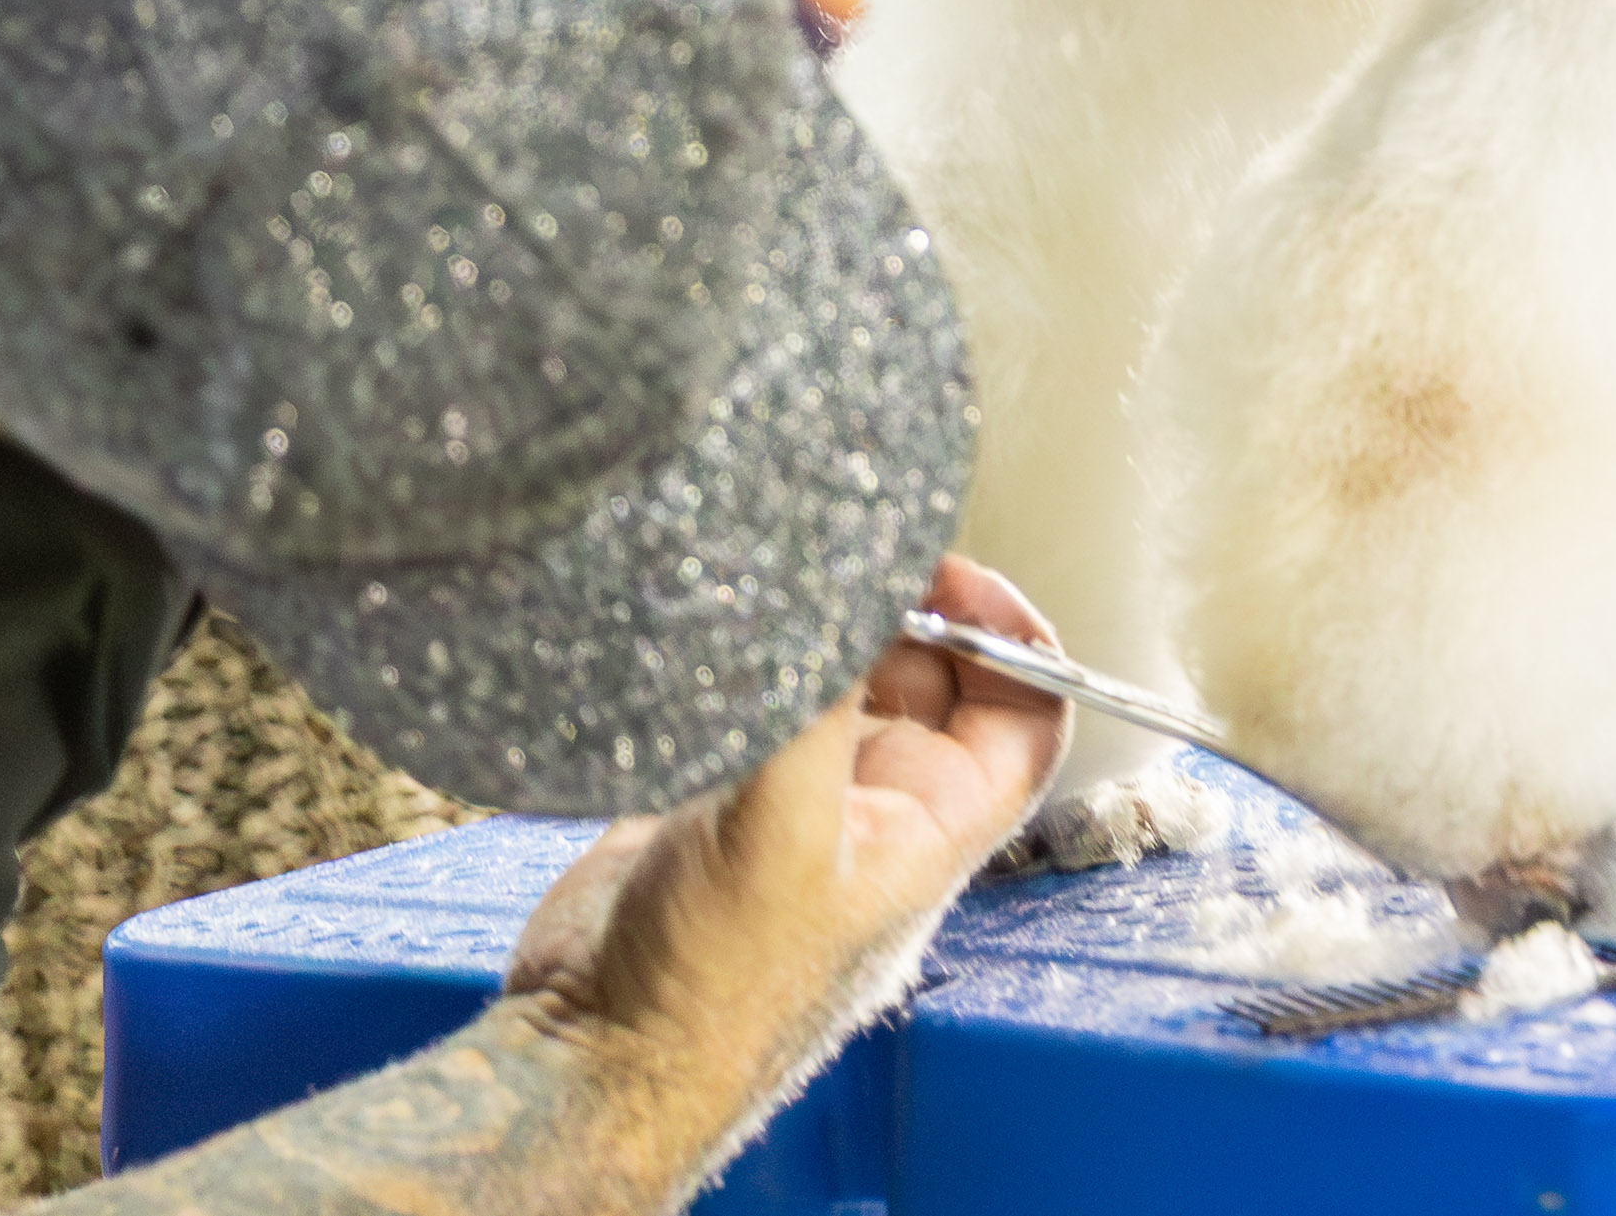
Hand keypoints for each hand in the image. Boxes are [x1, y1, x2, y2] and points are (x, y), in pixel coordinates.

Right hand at [494, 556, 1062, 1096]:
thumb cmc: (710, 987)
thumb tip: (840, 577)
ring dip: (823, 630)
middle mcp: (873, 810)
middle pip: (934, 680)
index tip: (947, 573)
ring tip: (780, 582)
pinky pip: (758, 702)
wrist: (588, 1056)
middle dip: (904, 610)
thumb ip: (817, 700)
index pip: (1026, 715)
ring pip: (841, 684)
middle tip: (849, 559)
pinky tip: (716, 626)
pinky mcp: (713, 798)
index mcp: (930, 828)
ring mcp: (792, 803)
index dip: (1012, 636)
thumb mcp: (778, 830)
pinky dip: (749, 657)